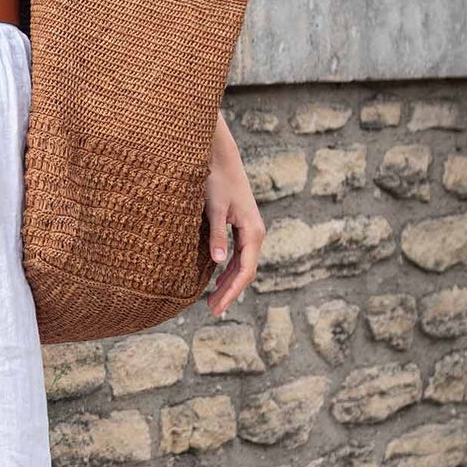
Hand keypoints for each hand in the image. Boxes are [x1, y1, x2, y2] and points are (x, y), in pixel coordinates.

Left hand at [203, 114, 264, 316]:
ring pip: (242, 263)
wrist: (220, 156)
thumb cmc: (216, 180)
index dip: (232, 291)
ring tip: (212, 300)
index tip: (217, 307)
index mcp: (252, 231)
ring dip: (228, 282)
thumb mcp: (214, 208)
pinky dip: (227, 268)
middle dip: (230, 292)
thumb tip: (219, 261)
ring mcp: (249, 228)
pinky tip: (215, 276)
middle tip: (212, 310)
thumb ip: (217, 235)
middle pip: (246, 270)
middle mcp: (255, 232)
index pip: (246, 270)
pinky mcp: (240, 224)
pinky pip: (238, 253)